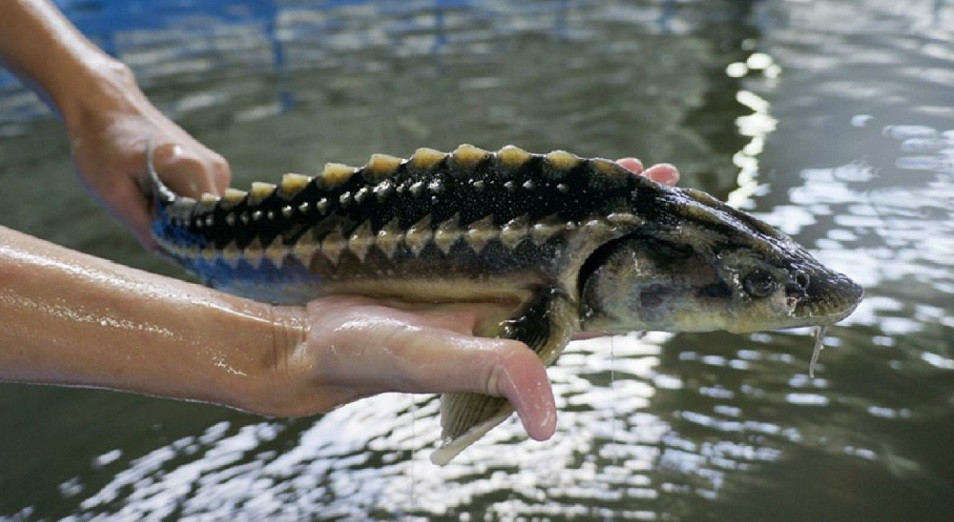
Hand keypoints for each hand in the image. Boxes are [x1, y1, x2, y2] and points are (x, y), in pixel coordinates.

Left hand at [64, 65, 229, 248]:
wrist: (107, 106)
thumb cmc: (102, 147)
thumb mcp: (113, 194)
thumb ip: (146, 230)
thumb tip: (173, 256)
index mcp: (192, 171)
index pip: (206, 229)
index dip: (185, 246)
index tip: (161, 245)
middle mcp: (215, 169)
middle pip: (209, 224)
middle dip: (182, 232)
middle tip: (146, 219)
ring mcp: (219, 168)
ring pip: (208, 216)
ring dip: (182, 220)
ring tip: (150, 200)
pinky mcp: (215, 169)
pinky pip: (205, 204)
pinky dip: (184, 208)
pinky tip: (159, 194)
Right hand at [263, 158, 678, 440]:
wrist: (315, 338)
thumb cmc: (373, 355)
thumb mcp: (436, 361)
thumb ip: (493, 373)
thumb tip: (549, 419)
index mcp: (525, 329)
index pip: (604, 301)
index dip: (643, 270)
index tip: (677, 228)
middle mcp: (515, 303)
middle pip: (589, 260)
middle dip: (626, 222)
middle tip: (661, 178)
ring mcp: (488, 277)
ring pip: (553, 235)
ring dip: (586, 202)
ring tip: (622, 165)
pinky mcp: (457, 254)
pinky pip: (507, 219)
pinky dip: (532, 195)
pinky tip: (546, 172)